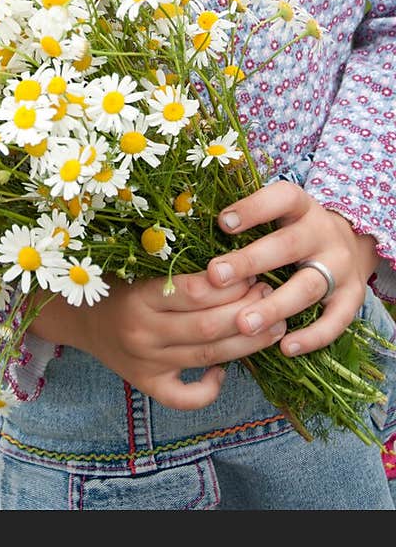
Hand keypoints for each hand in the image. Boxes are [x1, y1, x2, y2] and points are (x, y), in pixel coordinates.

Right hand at [28, 269, 286, 409]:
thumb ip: (176, 265)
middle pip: (208, 327)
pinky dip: (210, 388)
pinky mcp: (147, 384)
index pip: (195, 291)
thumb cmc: (115, 281)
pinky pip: (184, 398)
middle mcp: (143, 333)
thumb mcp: (138, 264)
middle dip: (247, 311)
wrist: (76, 317)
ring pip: (207, 357)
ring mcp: (146, 363)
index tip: (254, 268)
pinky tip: (225, 369)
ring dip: (247, 343)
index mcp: (140, 296)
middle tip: (272, 295)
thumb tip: (232, 260)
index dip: (230, 282)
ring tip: (274, 325)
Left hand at [205, 181, 378, 357]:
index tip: (222, 222)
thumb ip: (248, 220)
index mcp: (301, 207)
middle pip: (287, 246)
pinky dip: (312, 336)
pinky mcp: (352, 297)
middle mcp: (322, 233)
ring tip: (243, 323)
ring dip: (275, 305)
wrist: (349, 242)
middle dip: (251, 261)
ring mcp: (340, 266)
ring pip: (308, 286)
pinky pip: (336, 320)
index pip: (281, 199)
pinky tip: (285, 347)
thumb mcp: (278, 213)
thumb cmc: (293, 228)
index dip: (253, 209)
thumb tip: (193, 230)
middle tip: (217, 275)